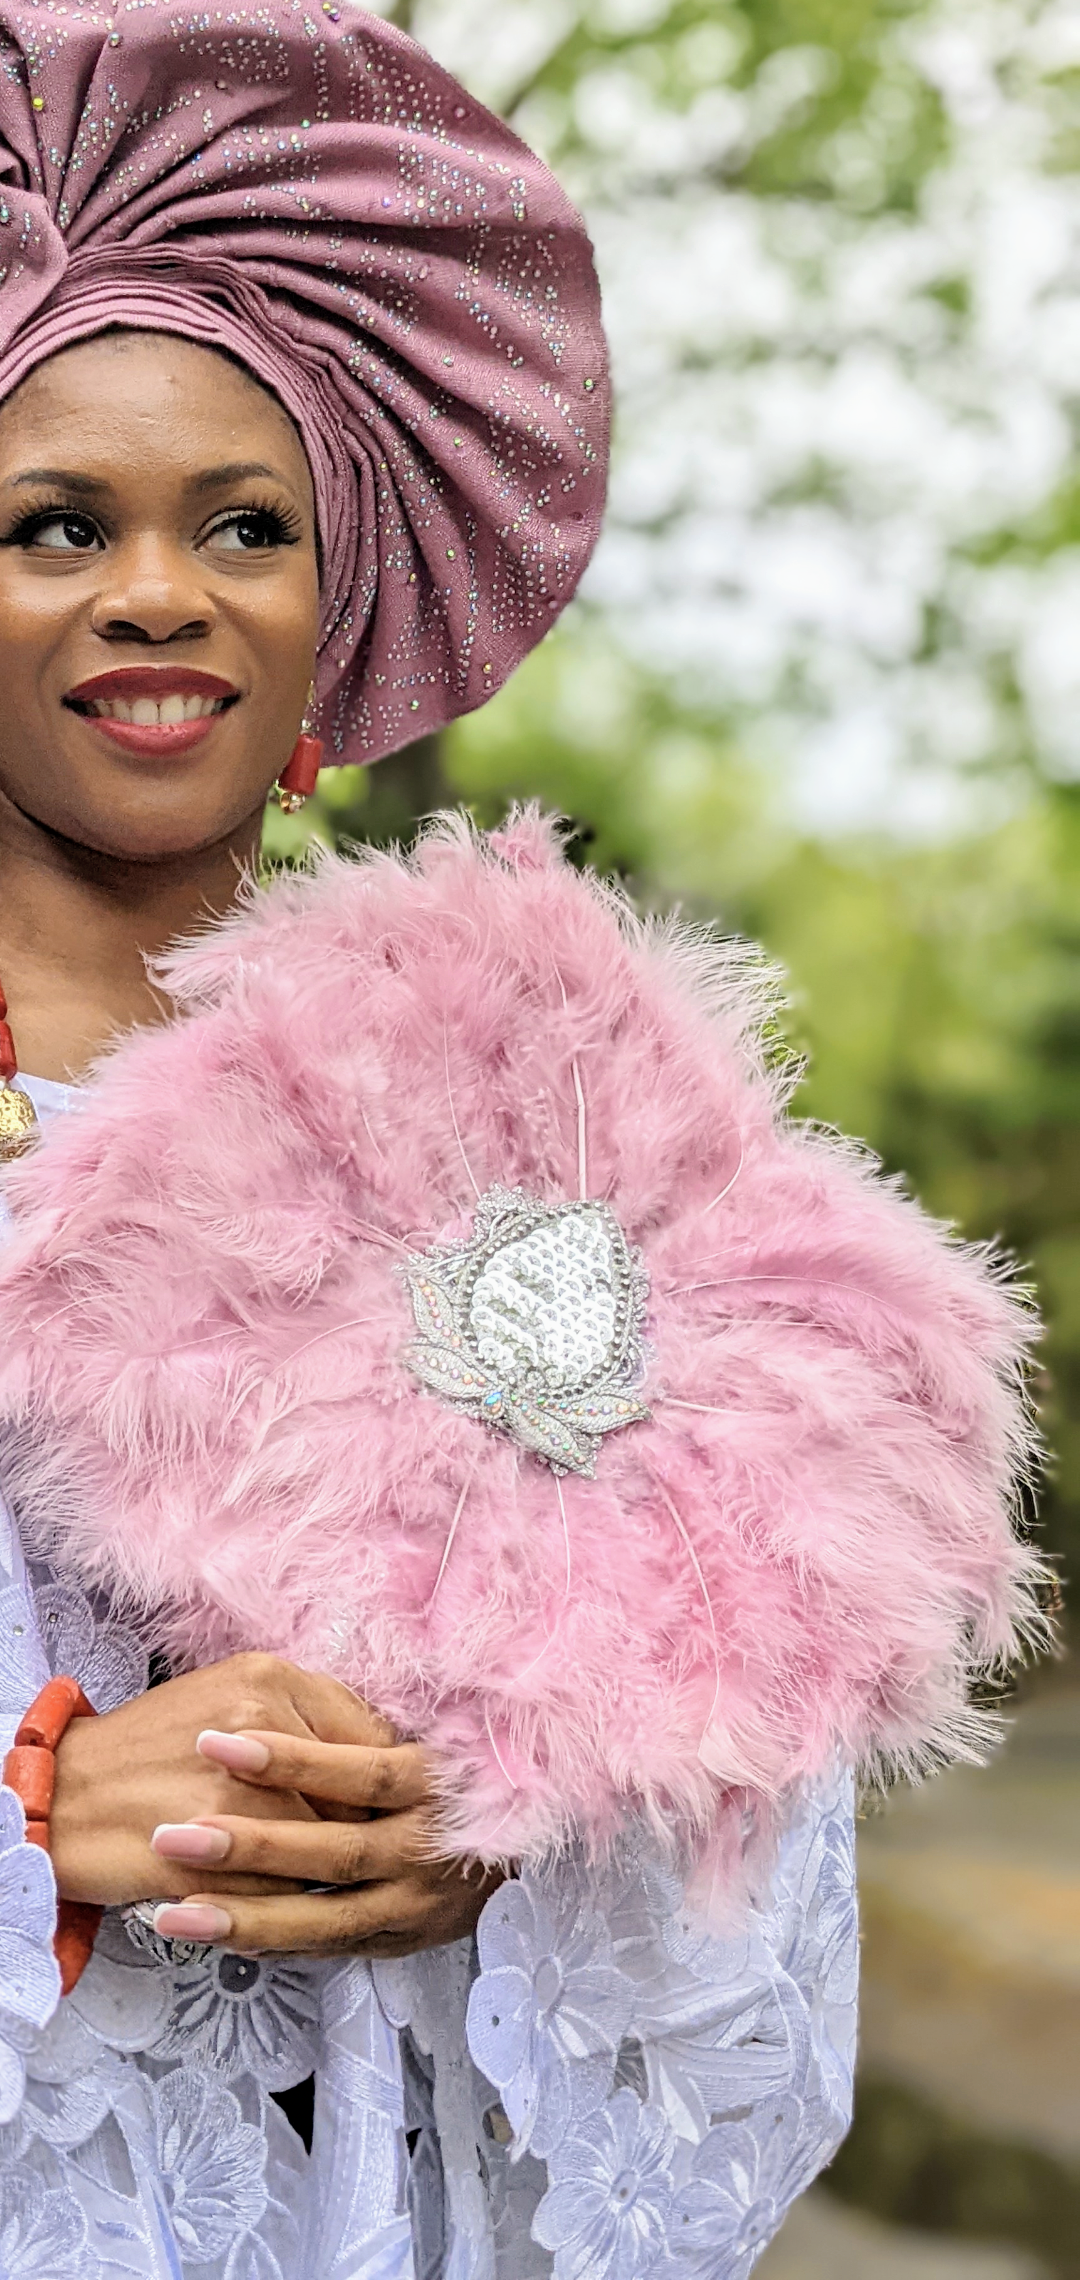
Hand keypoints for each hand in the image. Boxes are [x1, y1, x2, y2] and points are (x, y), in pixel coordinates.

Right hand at [50, 1653, 394, 1907]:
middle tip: (345, 1848)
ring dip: (317, 1870)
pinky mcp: (208, 1856)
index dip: (381, 1785)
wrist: (66, 1795)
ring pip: (324, 1852)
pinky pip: (283, 1895)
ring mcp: (233, 1794)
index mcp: (272, 1679)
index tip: (380, 1808)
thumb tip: (386, 1756)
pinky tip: (257, 1892)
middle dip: (355, 1831)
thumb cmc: (155, 1748)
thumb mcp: (233, 1696)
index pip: (374, 1742)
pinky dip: (280, 1904)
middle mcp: (260, 1726)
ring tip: (299, 1871)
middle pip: (356, 1800)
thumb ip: (310, 1717)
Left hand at [149, 1725, 503, 1956]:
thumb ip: (366, 1737)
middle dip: (250, 1846)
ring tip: (173, 1915)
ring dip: (248, 1917)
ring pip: (326, 1919)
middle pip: (334, 1851)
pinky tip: (224, 1940)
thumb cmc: (461, 1770)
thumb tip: (277, 1713)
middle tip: (174, 1836)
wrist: (531, 1837)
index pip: (358, 1771)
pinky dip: (279, 1948)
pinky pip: (334, 1949)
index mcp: (435, 1785)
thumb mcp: (432, 1738)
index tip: (217, 1743)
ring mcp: (416, 1905)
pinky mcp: (405, 1942)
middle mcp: (428, 1849)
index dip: (289, 1759)